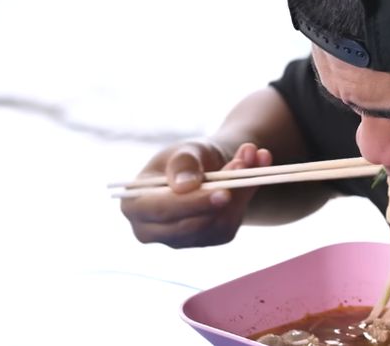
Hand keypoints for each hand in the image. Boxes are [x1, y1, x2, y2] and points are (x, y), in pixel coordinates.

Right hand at [120, 141, 271, 247]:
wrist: (209, 166)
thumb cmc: (188, 158)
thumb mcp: (185, 151)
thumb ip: (183, 163)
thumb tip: (186, 186)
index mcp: (135, 205)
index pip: (162, 210)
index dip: (192, 203)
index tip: (223, 192)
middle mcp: (154, 230)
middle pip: (192, 222)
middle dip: (223, 193)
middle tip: (244, 165)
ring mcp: (184, 239)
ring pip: (218, 222)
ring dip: (241, 189)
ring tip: (251, 156)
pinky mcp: (211, 239)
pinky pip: (232, 221)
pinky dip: (247, 195)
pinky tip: (253, 172)